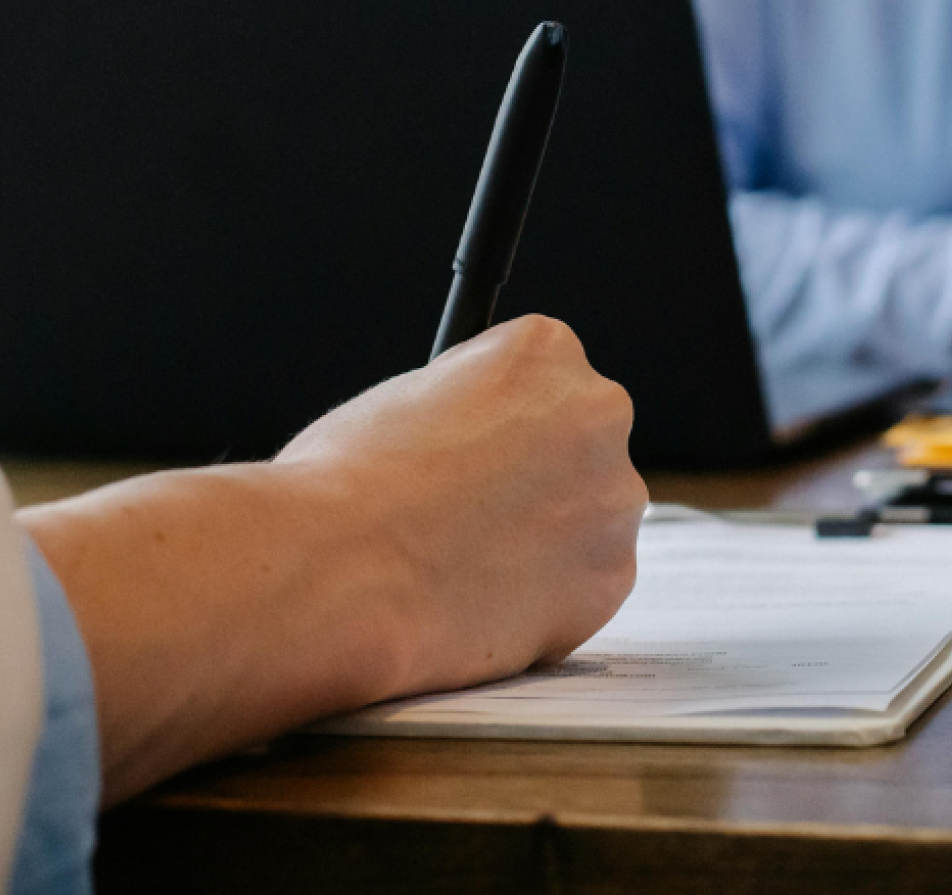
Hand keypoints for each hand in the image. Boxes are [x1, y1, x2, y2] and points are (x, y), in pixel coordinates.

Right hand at [278, 315, 646, 686]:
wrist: (338, 574)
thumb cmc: (346, 483)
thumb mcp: (409, 396)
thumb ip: (471, 407)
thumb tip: (484, 439)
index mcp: (546, 349)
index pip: (544, 376)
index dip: (499, 420)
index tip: (472, 450)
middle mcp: (600, 412)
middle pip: (581, 444)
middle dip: (538, 478)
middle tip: (475, 516)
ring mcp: (613, 498)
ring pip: (588, 520)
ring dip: (545, 541)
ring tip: (464, 567)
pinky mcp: (610, 578)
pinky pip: (583, 588)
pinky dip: (543, 601)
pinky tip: (480, 604)